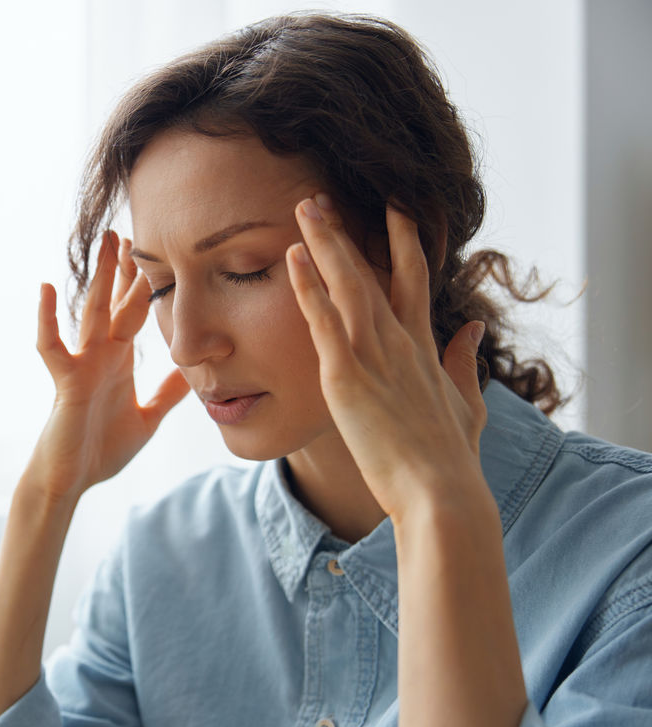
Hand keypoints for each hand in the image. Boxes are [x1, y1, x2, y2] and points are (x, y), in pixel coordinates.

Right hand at [29, 230, 189, 501]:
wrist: (73, 480)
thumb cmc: (101, 450)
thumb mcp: (147, 418)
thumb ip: (167, 394)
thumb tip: (191, 371)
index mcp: (118, 360)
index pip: (134, 311)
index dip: (143, 282)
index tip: (154, 248)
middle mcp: (100, 355)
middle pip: (115, 301)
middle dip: (123, 267)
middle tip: (129, 229)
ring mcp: (82, 364)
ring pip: (92, 312)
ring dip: (99, 276)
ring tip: (105, 241)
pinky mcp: (66, 381)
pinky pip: (54, 345)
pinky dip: (48, 318)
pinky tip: (46, 288)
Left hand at [286, 195, 488, 518]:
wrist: (440, 491)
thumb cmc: (448, 458)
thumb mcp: (464, 403)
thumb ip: (462, 361)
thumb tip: (473, 326)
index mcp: (424, 346)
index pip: (411, 278)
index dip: (401, 241)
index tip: (393, 206)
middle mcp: (400, 340)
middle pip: (371, 270)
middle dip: (347, 230)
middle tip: (321, 195)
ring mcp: (374, 353)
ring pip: (347, 283)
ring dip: (324, 242)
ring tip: (304, 206)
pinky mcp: (347, 375)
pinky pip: (322, 319)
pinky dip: (308, 286)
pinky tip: (293, 256)